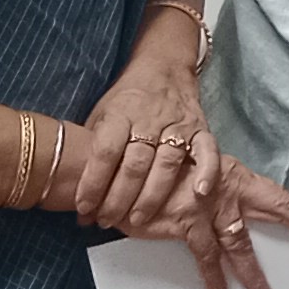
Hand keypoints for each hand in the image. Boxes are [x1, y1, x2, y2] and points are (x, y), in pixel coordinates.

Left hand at [72, 50, 221, 242]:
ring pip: (167, 163)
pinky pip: (208, 151)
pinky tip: (199, 193)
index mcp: (121, 113)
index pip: (106, 151)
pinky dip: (207, 171)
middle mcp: (150, 119)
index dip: (93, 181)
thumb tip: (80, 206)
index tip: (83, 207)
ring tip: (138, 220)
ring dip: (152, 195)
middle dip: (119, 197)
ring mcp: (178, 124)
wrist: (163, 67)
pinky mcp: (201, 129)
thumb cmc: (126, 99)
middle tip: (107, 221)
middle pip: (135, 163)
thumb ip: (93, 153)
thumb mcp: (101, 114)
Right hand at [138, 152, 288, 288]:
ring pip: (242, 248)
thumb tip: (234, 215)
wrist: (126, 164)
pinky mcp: (186, 223)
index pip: (285, 201)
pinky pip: (206, 257)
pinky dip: (213, 278)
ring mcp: (209, 207)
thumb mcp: (197, 175)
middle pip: (280, 213)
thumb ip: (219, 195)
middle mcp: (229, 191)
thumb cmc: (161, 171)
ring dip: (255, 279)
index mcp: (237, 178)